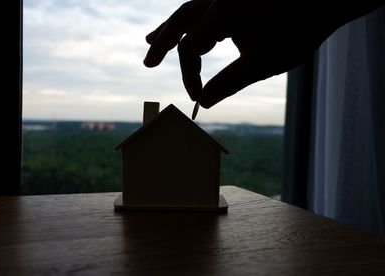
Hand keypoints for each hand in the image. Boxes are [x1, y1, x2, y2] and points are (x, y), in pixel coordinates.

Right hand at [143, 0, 381, 107]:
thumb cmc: (298, 29)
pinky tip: (185, 32)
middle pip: (180, 22)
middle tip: (147, 62)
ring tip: (151, 41)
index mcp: (221, 10)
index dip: (190, 76)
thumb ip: (230, 82)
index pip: (191, 48)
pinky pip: (203, 10)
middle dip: (162, 43)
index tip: (198, 99)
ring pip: (188, 12)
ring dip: (170, 29)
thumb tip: (204, 103)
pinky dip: (191, 23)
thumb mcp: (264, 62)